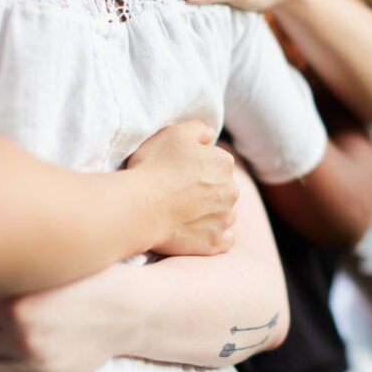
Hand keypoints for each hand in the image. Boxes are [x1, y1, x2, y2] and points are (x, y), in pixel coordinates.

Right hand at [128, 119, 237, 255]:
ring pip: (225, 214)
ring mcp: (224, 219)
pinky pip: (224, 239)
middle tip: (179, 193)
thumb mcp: (173, 133)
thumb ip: (198, 129)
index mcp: (223, 163)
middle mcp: (231, 191)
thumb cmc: (154, 167)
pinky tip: (198, 231)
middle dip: (207, 190)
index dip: (197, 166)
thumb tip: (210, 134)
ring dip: (211, 213)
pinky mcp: (214, 243)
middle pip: (223, 189)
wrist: (140, 207)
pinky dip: (214, 235)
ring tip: (184, 213)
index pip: (216, 162)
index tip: (179, 172)